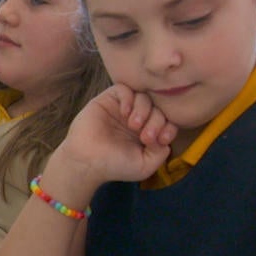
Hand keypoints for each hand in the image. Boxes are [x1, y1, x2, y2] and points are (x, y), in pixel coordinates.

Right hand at [52, 83, 176, 193]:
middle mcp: (138, 118)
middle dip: (156, 121)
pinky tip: (125, 113)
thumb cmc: (114, 165)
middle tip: (145, 136)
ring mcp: (123, 108)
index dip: (169, 128)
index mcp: (148, 132)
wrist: (87, 162)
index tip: (161, 140)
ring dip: (144, 110)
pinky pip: (124, 89)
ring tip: (134, 125)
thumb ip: (161, 152)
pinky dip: (129, 99)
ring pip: (144, 97)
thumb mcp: (145, 166)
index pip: (168, 121)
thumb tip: (165, 136)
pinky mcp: (108, 100)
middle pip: (158, 108)